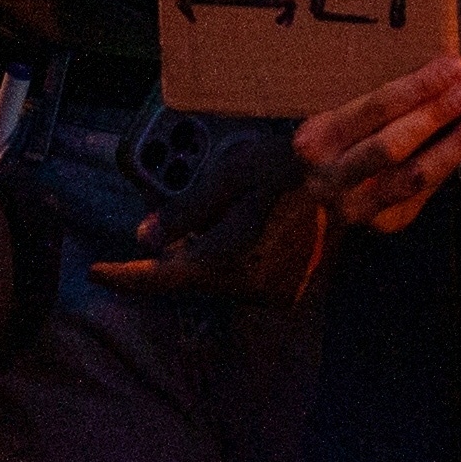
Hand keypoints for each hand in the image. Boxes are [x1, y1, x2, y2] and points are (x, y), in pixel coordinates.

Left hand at [91, 124, 323, 304]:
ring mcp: (269, 293)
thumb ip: (189, 209)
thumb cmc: (299, 168)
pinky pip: (245, 276)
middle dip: (177, 252)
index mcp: (226, 257)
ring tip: (227, 217)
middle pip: (191, 274)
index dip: (124, 276)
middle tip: (171, 228)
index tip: (96, 272)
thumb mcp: (238, 172)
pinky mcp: (288, 291)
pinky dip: (238, 256)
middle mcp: (243, 286)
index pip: (161, 277)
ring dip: (211, 252)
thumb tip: (142, 237)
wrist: (364, 185)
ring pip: (218, 275)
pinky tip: (254, 228)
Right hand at [294, 51, 460, 238]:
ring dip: (456, 142)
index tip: (454, 65)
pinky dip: (451, 160)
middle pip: (392, 145)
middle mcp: (332, 179)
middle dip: (436, 115)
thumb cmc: (341, 140)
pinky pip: (426, 189)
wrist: (319, 198)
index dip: (418, 87)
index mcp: (317, 140)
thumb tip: (445, 69)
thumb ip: (380, 102)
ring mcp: (356, 208)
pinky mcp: (386, 222)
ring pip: (414, 176)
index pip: (374, 109)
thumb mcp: (343, 116)